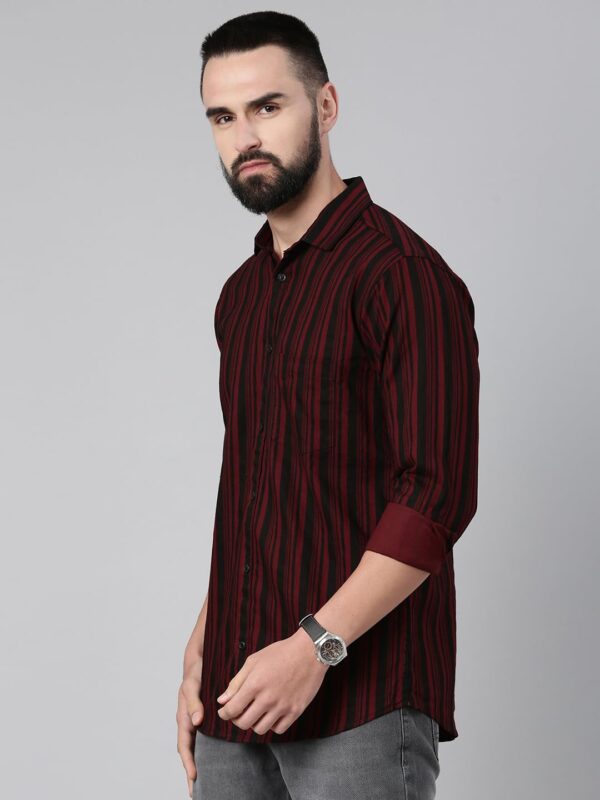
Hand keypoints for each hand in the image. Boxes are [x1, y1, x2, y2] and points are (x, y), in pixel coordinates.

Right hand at [176, 656, 203, 796]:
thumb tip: (197, 721)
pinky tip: (214, 760)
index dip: (189, 762)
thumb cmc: (195, 673)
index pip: (184, 746)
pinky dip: (206, 751)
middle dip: (191, 771)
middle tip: (195, 791)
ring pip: (196, 748)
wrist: (200, 662)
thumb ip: (194, 702)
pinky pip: (204, 739)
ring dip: (198, 764)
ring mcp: (196, 722)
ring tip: (203, 784)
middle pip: (189, 752)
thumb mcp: (193, 685)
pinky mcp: (204, 718)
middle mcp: (189, 722)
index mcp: (184, 718)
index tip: (194, 776)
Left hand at [216, 630, 328, 734]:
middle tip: (238, 713)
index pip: (232, 709)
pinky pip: (278, 730)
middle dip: (236, 720)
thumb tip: (222, 700)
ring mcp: (283, 706)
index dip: (224, 713)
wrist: (310, 651)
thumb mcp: (254, 661)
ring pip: (260, 729)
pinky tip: (271, 714)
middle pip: (244, 723)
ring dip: (254, 724)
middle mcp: (268, 698)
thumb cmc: (281, 653)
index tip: (224, 712)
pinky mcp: (296, 711)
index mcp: (255, 684)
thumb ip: (236, 682)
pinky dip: (271, 725)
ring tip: (255, 713)